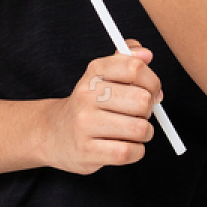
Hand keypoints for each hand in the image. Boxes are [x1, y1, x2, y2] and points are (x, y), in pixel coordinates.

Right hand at [38, 39, 163, 174]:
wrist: (53, 133)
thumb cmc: (88, 105)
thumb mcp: (102, 75)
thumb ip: (126, 58)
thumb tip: (146, 54)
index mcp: (94, 73)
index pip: (134, 68)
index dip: (152, 82)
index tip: (152, 91)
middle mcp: (87, 95)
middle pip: (142, 100)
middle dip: (148, 110)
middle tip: (139, 113)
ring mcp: (85, 124)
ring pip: (139, 129)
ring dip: (144, 133)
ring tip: (132, 131)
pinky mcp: (86, 151)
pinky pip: (128, 152)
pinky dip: (136, 151)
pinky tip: (127, 145)